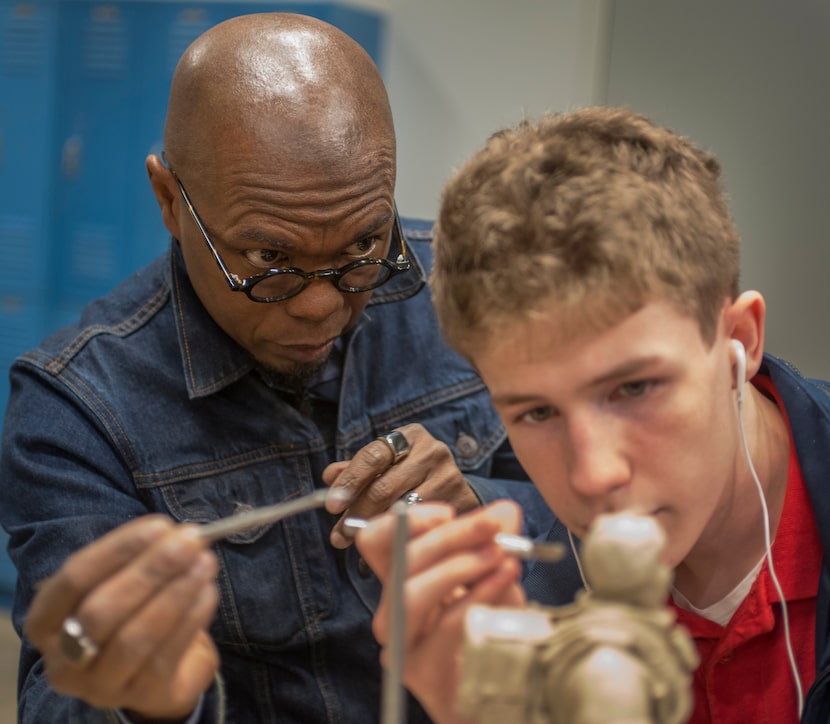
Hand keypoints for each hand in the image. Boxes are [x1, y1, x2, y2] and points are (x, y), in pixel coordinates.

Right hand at [24, 515, 218, 719]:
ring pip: (135, 637)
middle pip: (103, 610)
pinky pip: (166, 655)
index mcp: (47, 621)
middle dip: (151, 571)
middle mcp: (64, 660)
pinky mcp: (141, 696)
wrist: (155, 670)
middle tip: (190, 541)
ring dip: (175, 593)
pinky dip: (191, 617)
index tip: (160, 526)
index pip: (74, 579)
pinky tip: (208, 591)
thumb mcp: (123, 582)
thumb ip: (142, 556)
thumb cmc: (132, 613)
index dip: (117, 549)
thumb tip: (179, 532)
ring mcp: (100, 685)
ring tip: (205, 562)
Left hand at [323, 423, 479, 547]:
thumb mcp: (388, 464)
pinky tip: (388, 544)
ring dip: (376, 528)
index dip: (349, 481)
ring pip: (402, 509)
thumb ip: (358, 470)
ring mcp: (448, 476)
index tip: (332, 505)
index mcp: (409, 436)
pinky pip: (421, 524)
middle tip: (340, 535)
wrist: (458, 488)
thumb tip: (330, 476)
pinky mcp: (460, 501)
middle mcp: (431, 451)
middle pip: (384, 487)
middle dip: (357, 513)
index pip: (372, 457)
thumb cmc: (413, 475)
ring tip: (359, 542)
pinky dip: (400, 534)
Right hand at [355, 501, 526, 723]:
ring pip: (411, 593)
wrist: (496, 693)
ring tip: (500, 554)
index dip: (405, 521)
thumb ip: (495, 544)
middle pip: (400, 559)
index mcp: (402, 580)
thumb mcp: (494, 579)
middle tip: (491, 525)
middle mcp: (393, 610)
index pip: (375, 540)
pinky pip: (445, 626)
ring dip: (458, 565)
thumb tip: (504, 512)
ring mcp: (401, 643)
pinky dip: (479, 595)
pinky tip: (506, 580)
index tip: (448, 512)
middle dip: (449, 535)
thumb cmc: (489, 631)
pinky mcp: (419, 671)